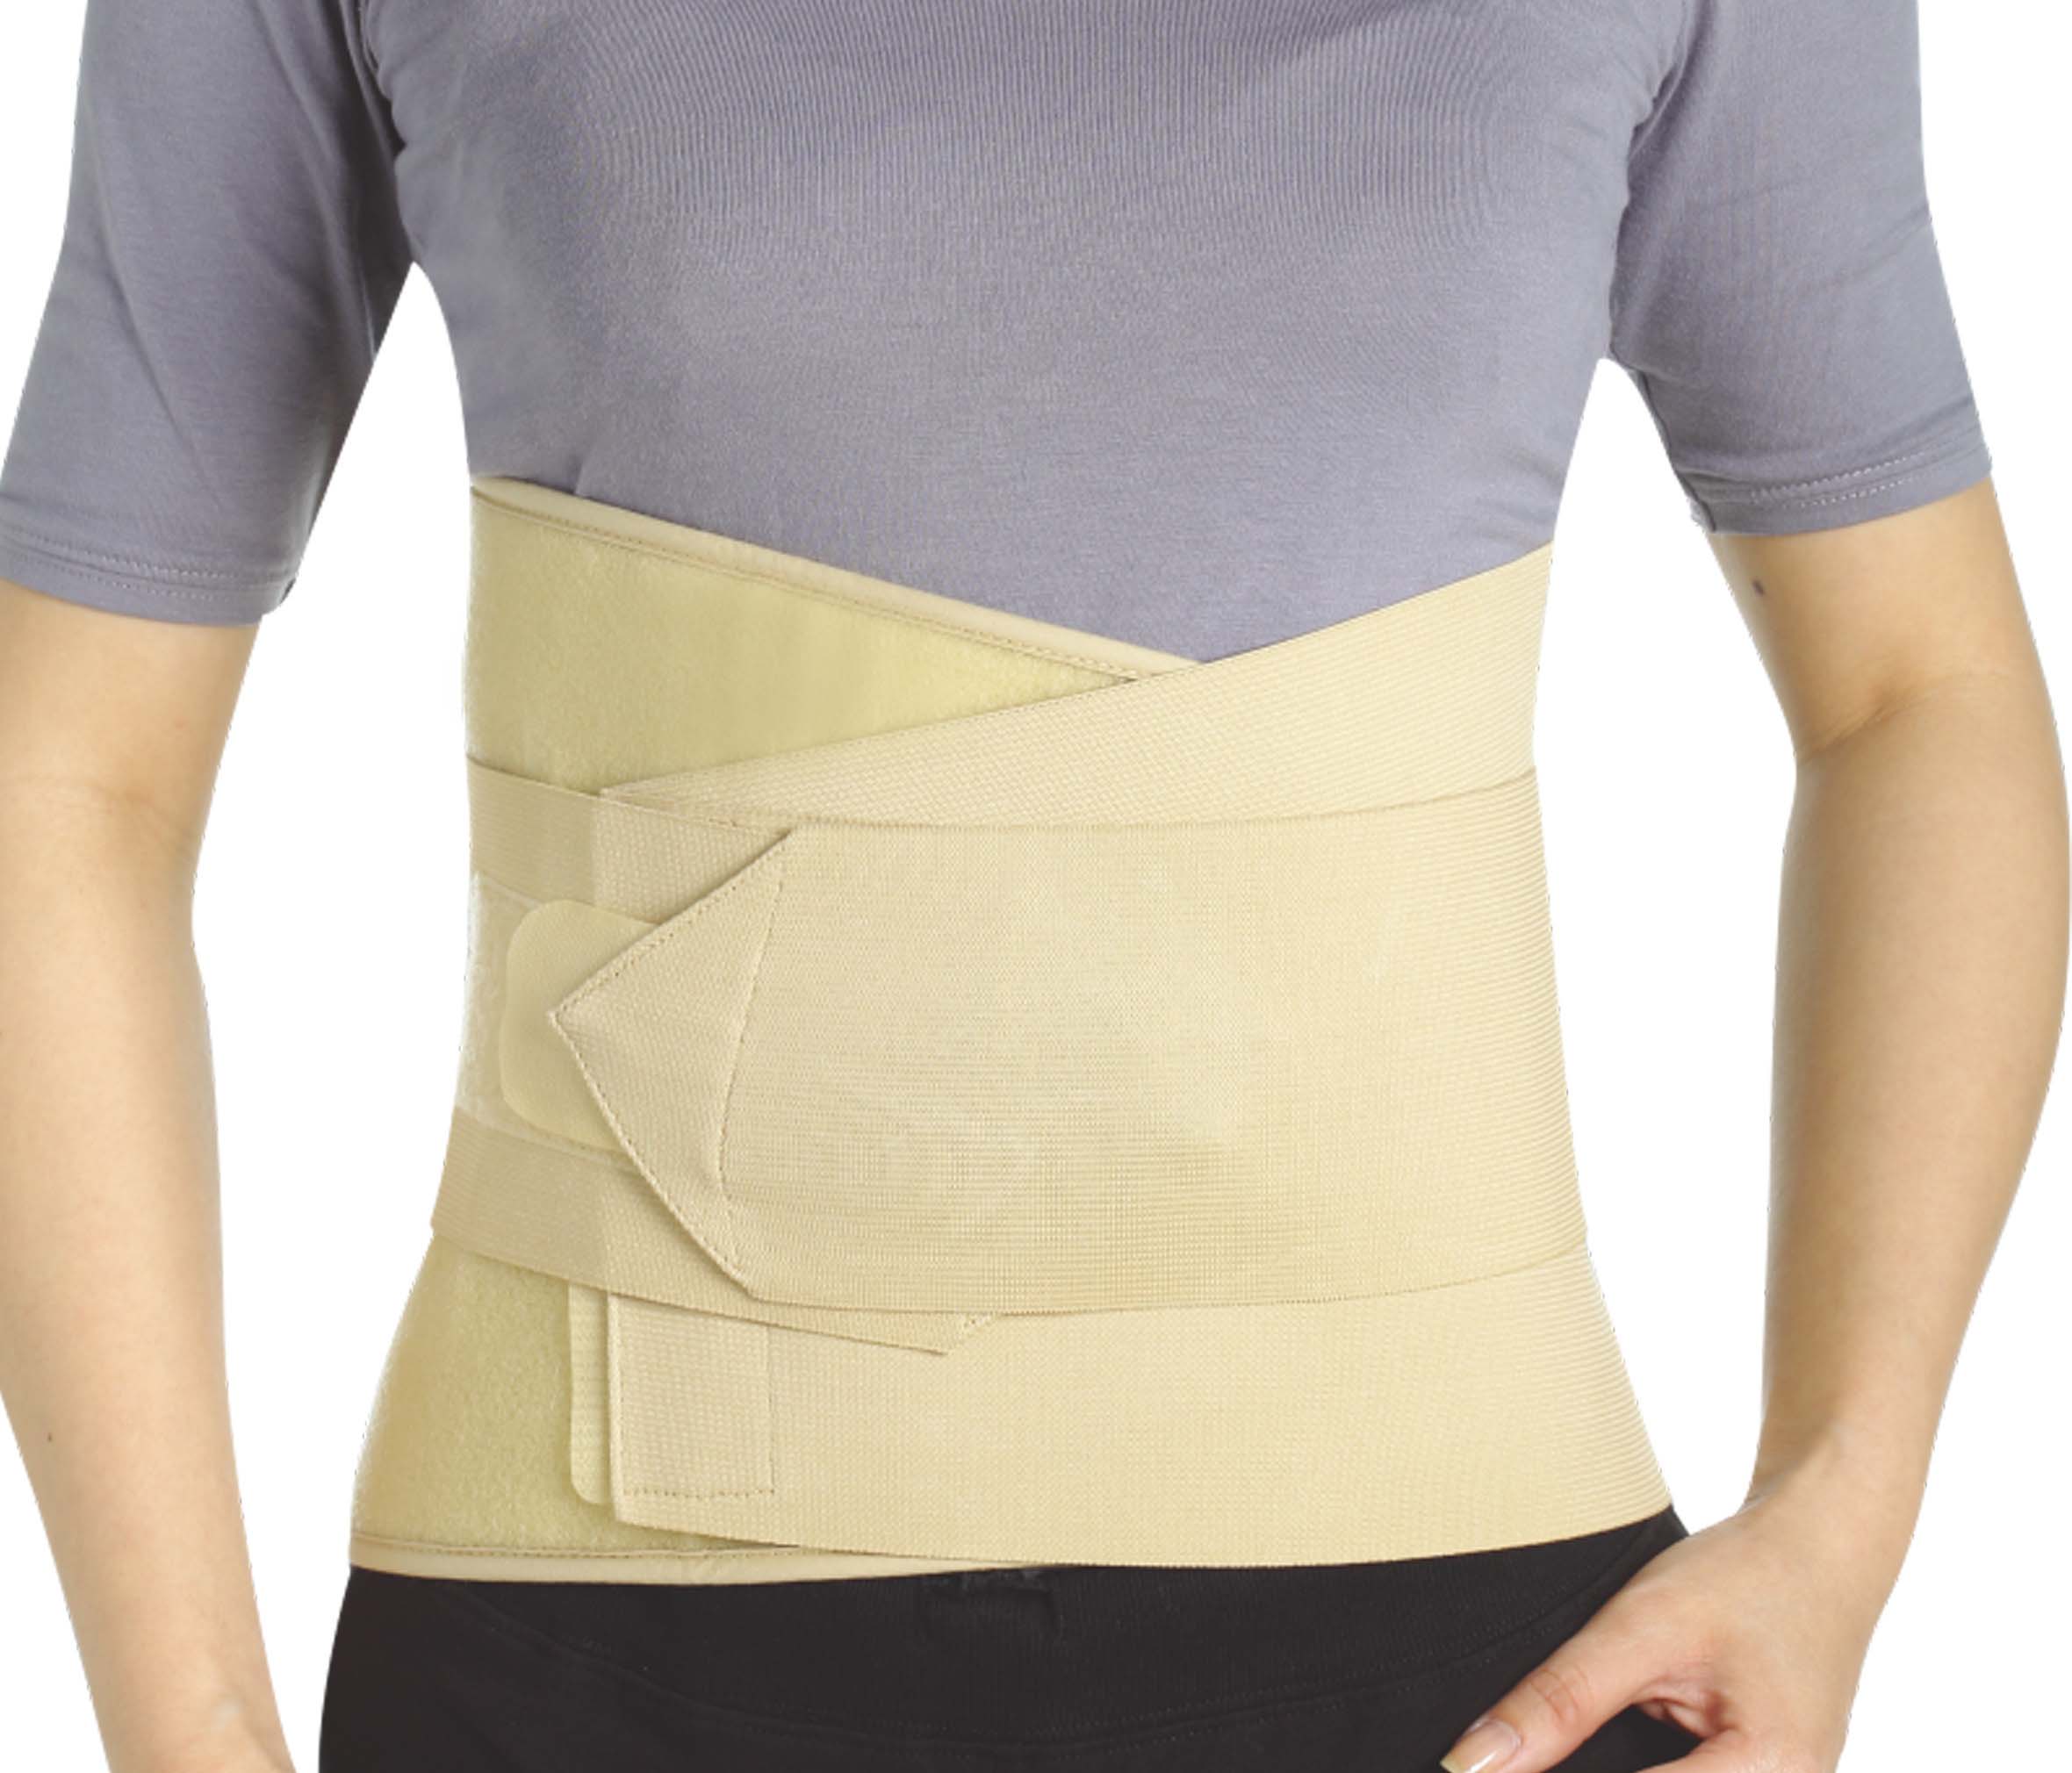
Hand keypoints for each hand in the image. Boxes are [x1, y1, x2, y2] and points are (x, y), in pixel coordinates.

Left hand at [1439, 1473, 1904, 1771]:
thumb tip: (1472, 1764)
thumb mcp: (1642, 1627)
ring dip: (1596, 1764)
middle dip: (1572, 1772)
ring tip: (1545, 1737)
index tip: (1478, 1769)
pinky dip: (1624, 1762)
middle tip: (1496, 1755)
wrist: (1822, 1543)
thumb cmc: (1748, 1573)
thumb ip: (1560, 1701)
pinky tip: (1577, 1744)